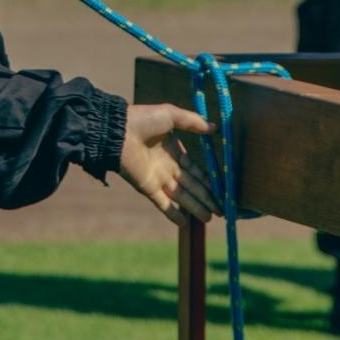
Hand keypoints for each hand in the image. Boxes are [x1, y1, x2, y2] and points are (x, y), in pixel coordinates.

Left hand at [119, 103, 218, 225]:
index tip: (221, 190)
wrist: (119, 130)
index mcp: (173, 149)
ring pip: (181, 196)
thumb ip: (193, 121)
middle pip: (191, 185)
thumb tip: (215, 127)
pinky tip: (185, 224)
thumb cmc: (144, 119)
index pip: (194, 168)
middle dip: (206, 198)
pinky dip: (173, 214)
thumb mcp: (171, 115)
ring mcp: (157, 177)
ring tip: (209, 219)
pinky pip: (163, 204)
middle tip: (220, 210)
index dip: (207, 180)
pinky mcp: (148, 188)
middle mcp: (167, 165)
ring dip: (195, 207)